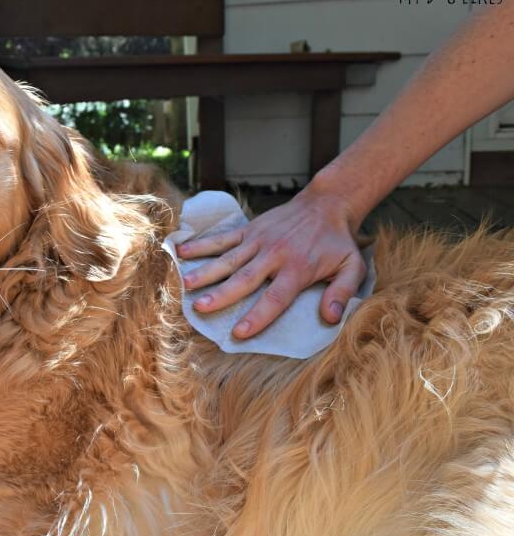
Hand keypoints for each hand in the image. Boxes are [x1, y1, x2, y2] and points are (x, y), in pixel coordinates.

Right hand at [175, 187, 367, 338]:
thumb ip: (342, 292)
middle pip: (245, 278)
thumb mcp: (352, 267)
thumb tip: (331, 318)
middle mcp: (275, 255)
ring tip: (186, 283)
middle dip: (222, 294)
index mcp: (298, 268)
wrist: (327, 203)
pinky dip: (202, 245)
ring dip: (207, 270)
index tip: (239, 332)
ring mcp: (259, 240)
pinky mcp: (250, 229)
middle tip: (201, 307)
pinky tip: (182, 252)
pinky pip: (223, 238)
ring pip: (229, 258)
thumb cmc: (338, 241)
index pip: (275, 297)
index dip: (258, 316)